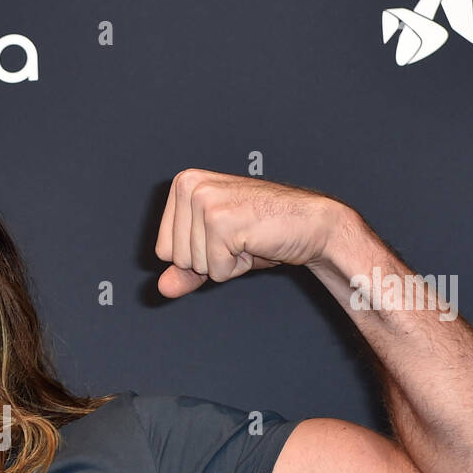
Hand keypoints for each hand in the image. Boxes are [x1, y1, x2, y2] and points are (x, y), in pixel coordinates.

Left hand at [154, 169, 343, 298]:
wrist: (311, 224)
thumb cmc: (263, 231)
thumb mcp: (215, 251)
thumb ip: (186, 270)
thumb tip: (162, 288)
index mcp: (183, 184)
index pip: (163, 249)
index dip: (197, 255)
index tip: (224, 235)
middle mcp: (189, 186)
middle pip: (175, 258)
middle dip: (209, 259)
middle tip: (239, 237)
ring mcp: (204, 201)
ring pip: (194, 265)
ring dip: (224, 262)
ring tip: (247, 238)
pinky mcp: (221, 221)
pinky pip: (214, 270)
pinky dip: (236, 267)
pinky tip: (254, 242)